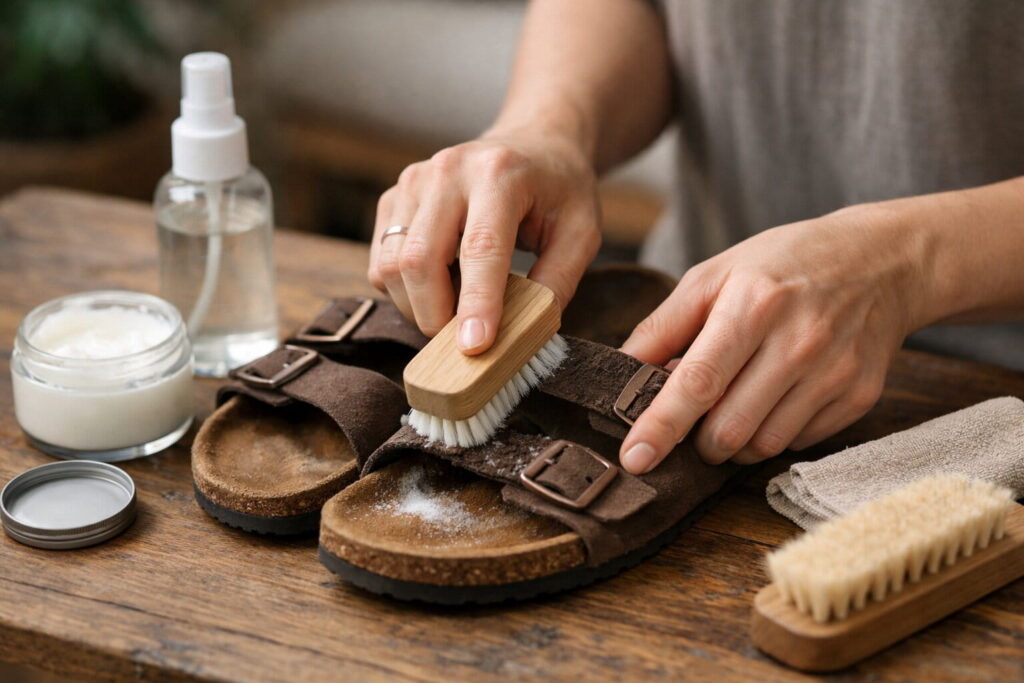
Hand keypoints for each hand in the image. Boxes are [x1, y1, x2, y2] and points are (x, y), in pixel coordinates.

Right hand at [367, 129, 600, 352]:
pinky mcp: (392, 199)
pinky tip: (441, 284)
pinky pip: (381, 263)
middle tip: (465, 341)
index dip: (476, 302)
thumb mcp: (582, 232)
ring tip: (457, 307)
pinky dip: (405, 291)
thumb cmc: (559, 190)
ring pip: (391, 267)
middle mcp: (447, 171)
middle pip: (420, 260)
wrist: (532, 142)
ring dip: (418, 306)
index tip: (474, 347)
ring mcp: (412, 182)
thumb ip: (558, 281)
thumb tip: (524, 333)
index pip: (480, 247)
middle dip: (436, 315)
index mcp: (500, 174)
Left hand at [618, 205, 925, 472]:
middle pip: (728, 429)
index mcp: (753, 306)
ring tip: (734, 403)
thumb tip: (622, 370)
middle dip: (697, 439)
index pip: (699, 381)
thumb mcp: (716, 274)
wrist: (883, 261)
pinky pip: (797, 443)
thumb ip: (664, 325)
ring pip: (761, 446)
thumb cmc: (785, 264)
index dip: (662, 425)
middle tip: (695, 417)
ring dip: (733, 441)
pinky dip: (772, 432)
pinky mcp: (858, 397)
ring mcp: (833, 373)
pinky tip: (775, 397)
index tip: (635, 458)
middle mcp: (798, 343)